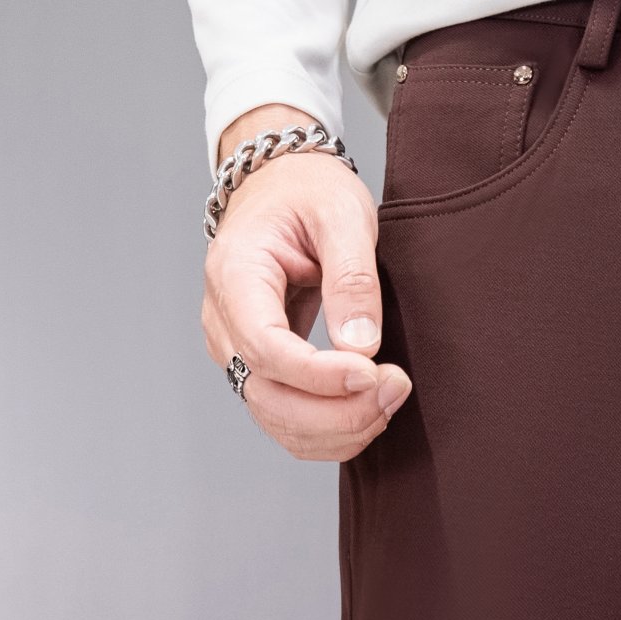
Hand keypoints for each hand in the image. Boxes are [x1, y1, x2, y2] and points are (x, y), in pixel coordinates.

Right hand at [202, 104, 411, 461]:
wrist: (283, 188)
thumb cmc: (308, 192)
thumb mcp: (341, 214)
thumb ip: (352, 277)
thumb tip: (360, 345)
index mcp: (234, 275)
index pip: (266, 347)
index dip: (319, 375)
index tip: (372, 374)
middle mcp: (224, 322)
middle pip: (268, 397)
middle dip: (336, 411)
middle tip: (396, 388)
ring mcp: (237, 352)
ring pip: (277, 421)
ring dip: (339, 428)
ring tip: (391, 398)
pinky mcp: (261, 371)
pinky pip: (288, 422)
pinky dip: (331, 431)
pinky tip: (371, 411)